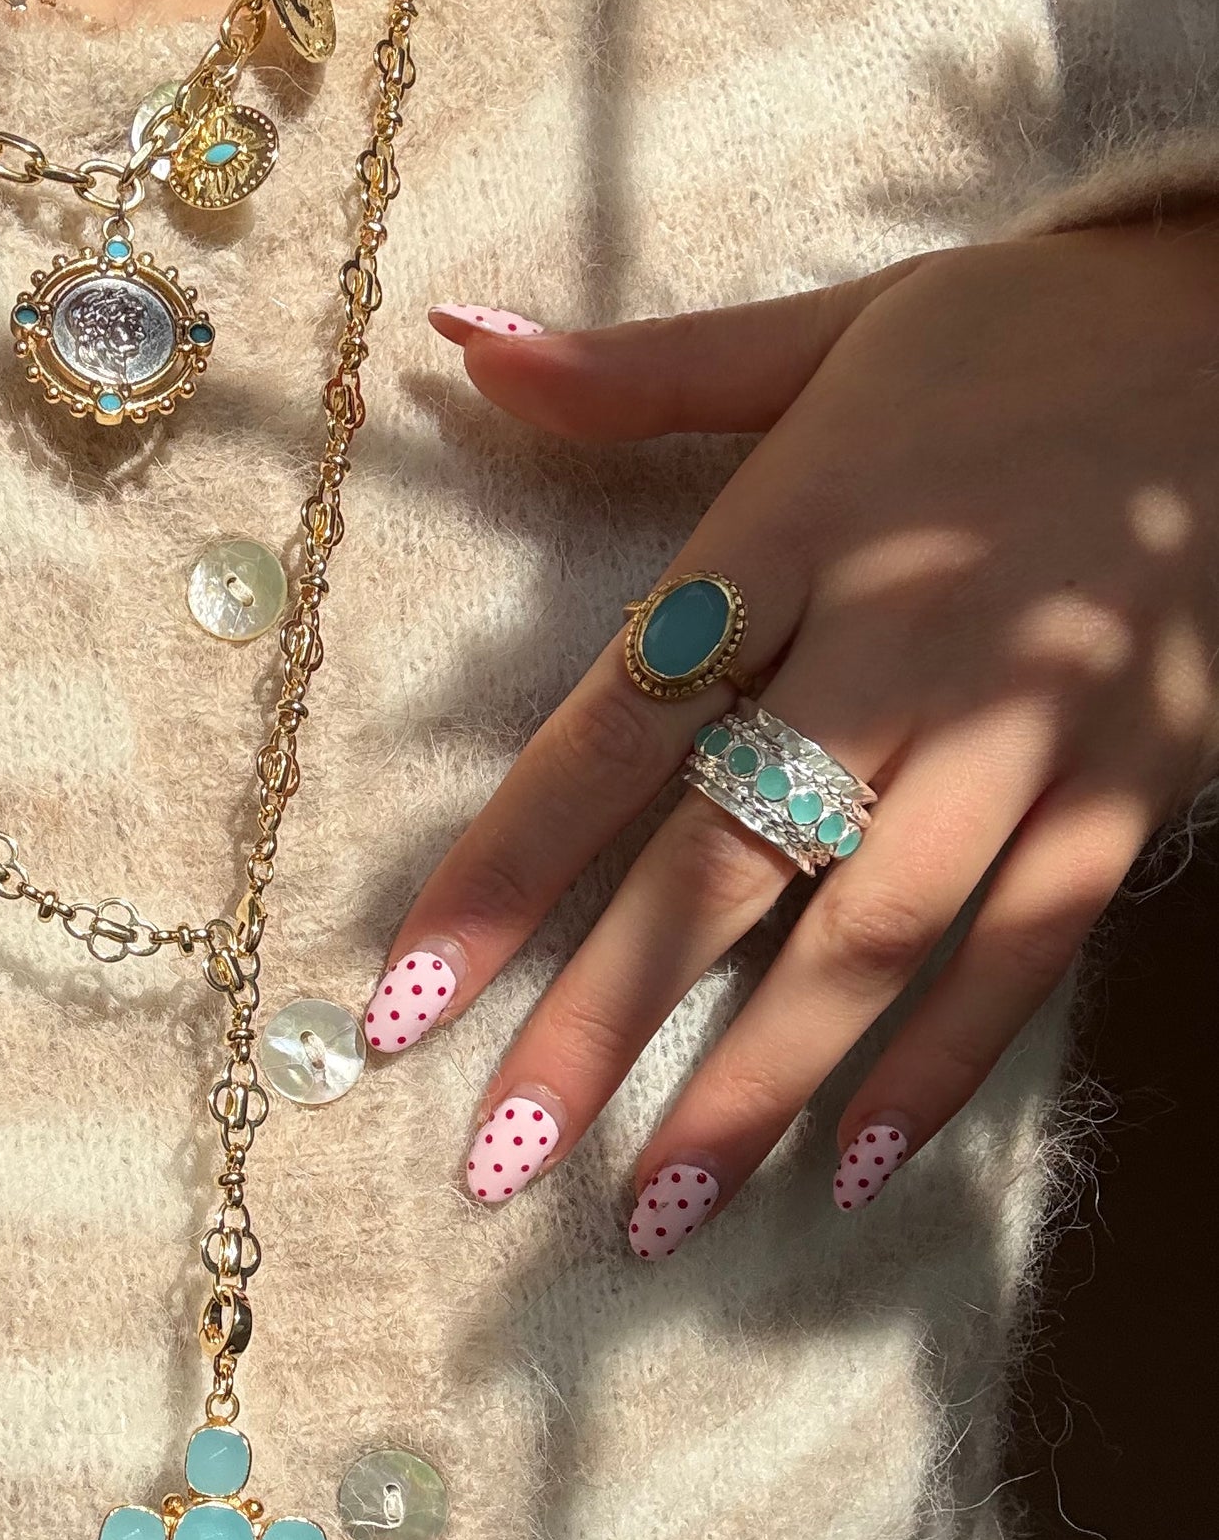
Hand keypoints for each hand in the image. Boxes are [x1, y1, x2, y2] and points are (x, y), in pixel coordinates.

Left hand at [372, 222, 1218, 1251]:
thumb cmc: (1009, 338)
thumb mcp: (820, 329)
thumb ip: (636, 371)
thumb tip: (457, 344)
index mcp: (800, 524)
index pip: (616, 724)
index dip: (505, 867)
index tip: (402, 999)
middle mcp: (907, 634)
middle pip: (730, 857)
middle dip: (605, 1018)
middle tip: (499, 1159)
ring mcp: (1033, 719)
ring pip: (878, 931)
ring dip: (760, 1080)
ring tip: (655, 1210)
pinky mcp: (1137, 777)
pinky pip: (1031, 944)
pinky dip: (946, 1058)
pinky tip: (853, 1164)